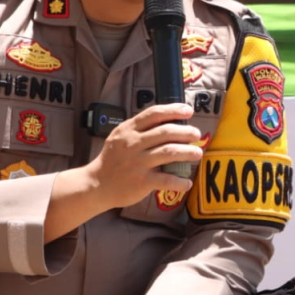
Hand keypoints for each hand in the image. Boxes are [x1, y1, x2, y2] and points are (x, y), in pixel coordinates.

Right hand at [88, 103, 203, 207]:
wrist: (96, 184)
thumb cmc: (113, 160)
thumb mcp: (120, 137)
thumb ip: (140, 129)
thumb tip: (169, 122)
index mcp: (128, 130)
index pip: (154, 114)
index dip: (174, 110)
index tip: (188, 111)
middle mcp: (133, 143)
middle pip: (165, 132)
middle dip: (186, 132)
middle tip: (196, 135)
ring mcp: (137, 162)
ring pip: (169, 152)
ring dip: (187, 152)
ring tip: (197, 153)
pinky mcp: (141, 181)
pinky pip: (167, 179)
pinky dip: (180, 181)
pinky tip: (187, 182)